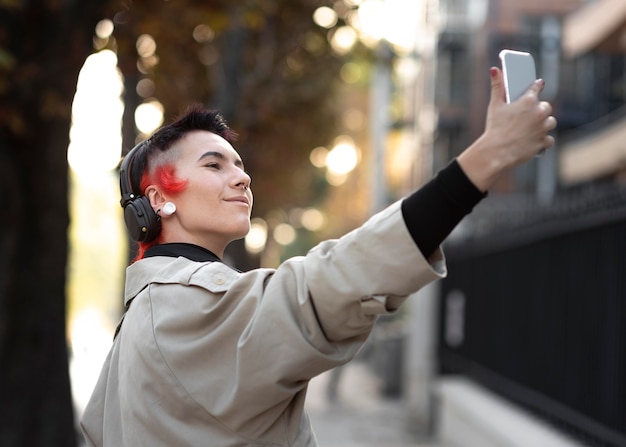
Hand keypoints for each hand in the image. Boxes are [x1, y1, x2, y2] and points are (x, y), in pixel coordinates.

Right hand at [457, 67, 556, 191]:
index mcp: (528, 101)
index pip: (537, 87)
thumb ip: (496, 86)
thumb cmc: (495, 128)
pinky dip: (543, 140)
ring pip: (550, 122)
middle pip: (546, 107)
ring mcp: (543, 128)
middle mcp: (539, 113)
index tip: (538, 85)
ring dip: (544, 124)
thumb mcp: (494, 105)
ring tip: (534, 127)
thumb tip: (494, 69)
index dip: (537, 86)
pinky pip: (549, 139)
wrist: (496, 152)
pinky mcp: (543, 142)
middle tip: (530, 114)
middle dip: (539, 109)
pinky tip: (535, 140)